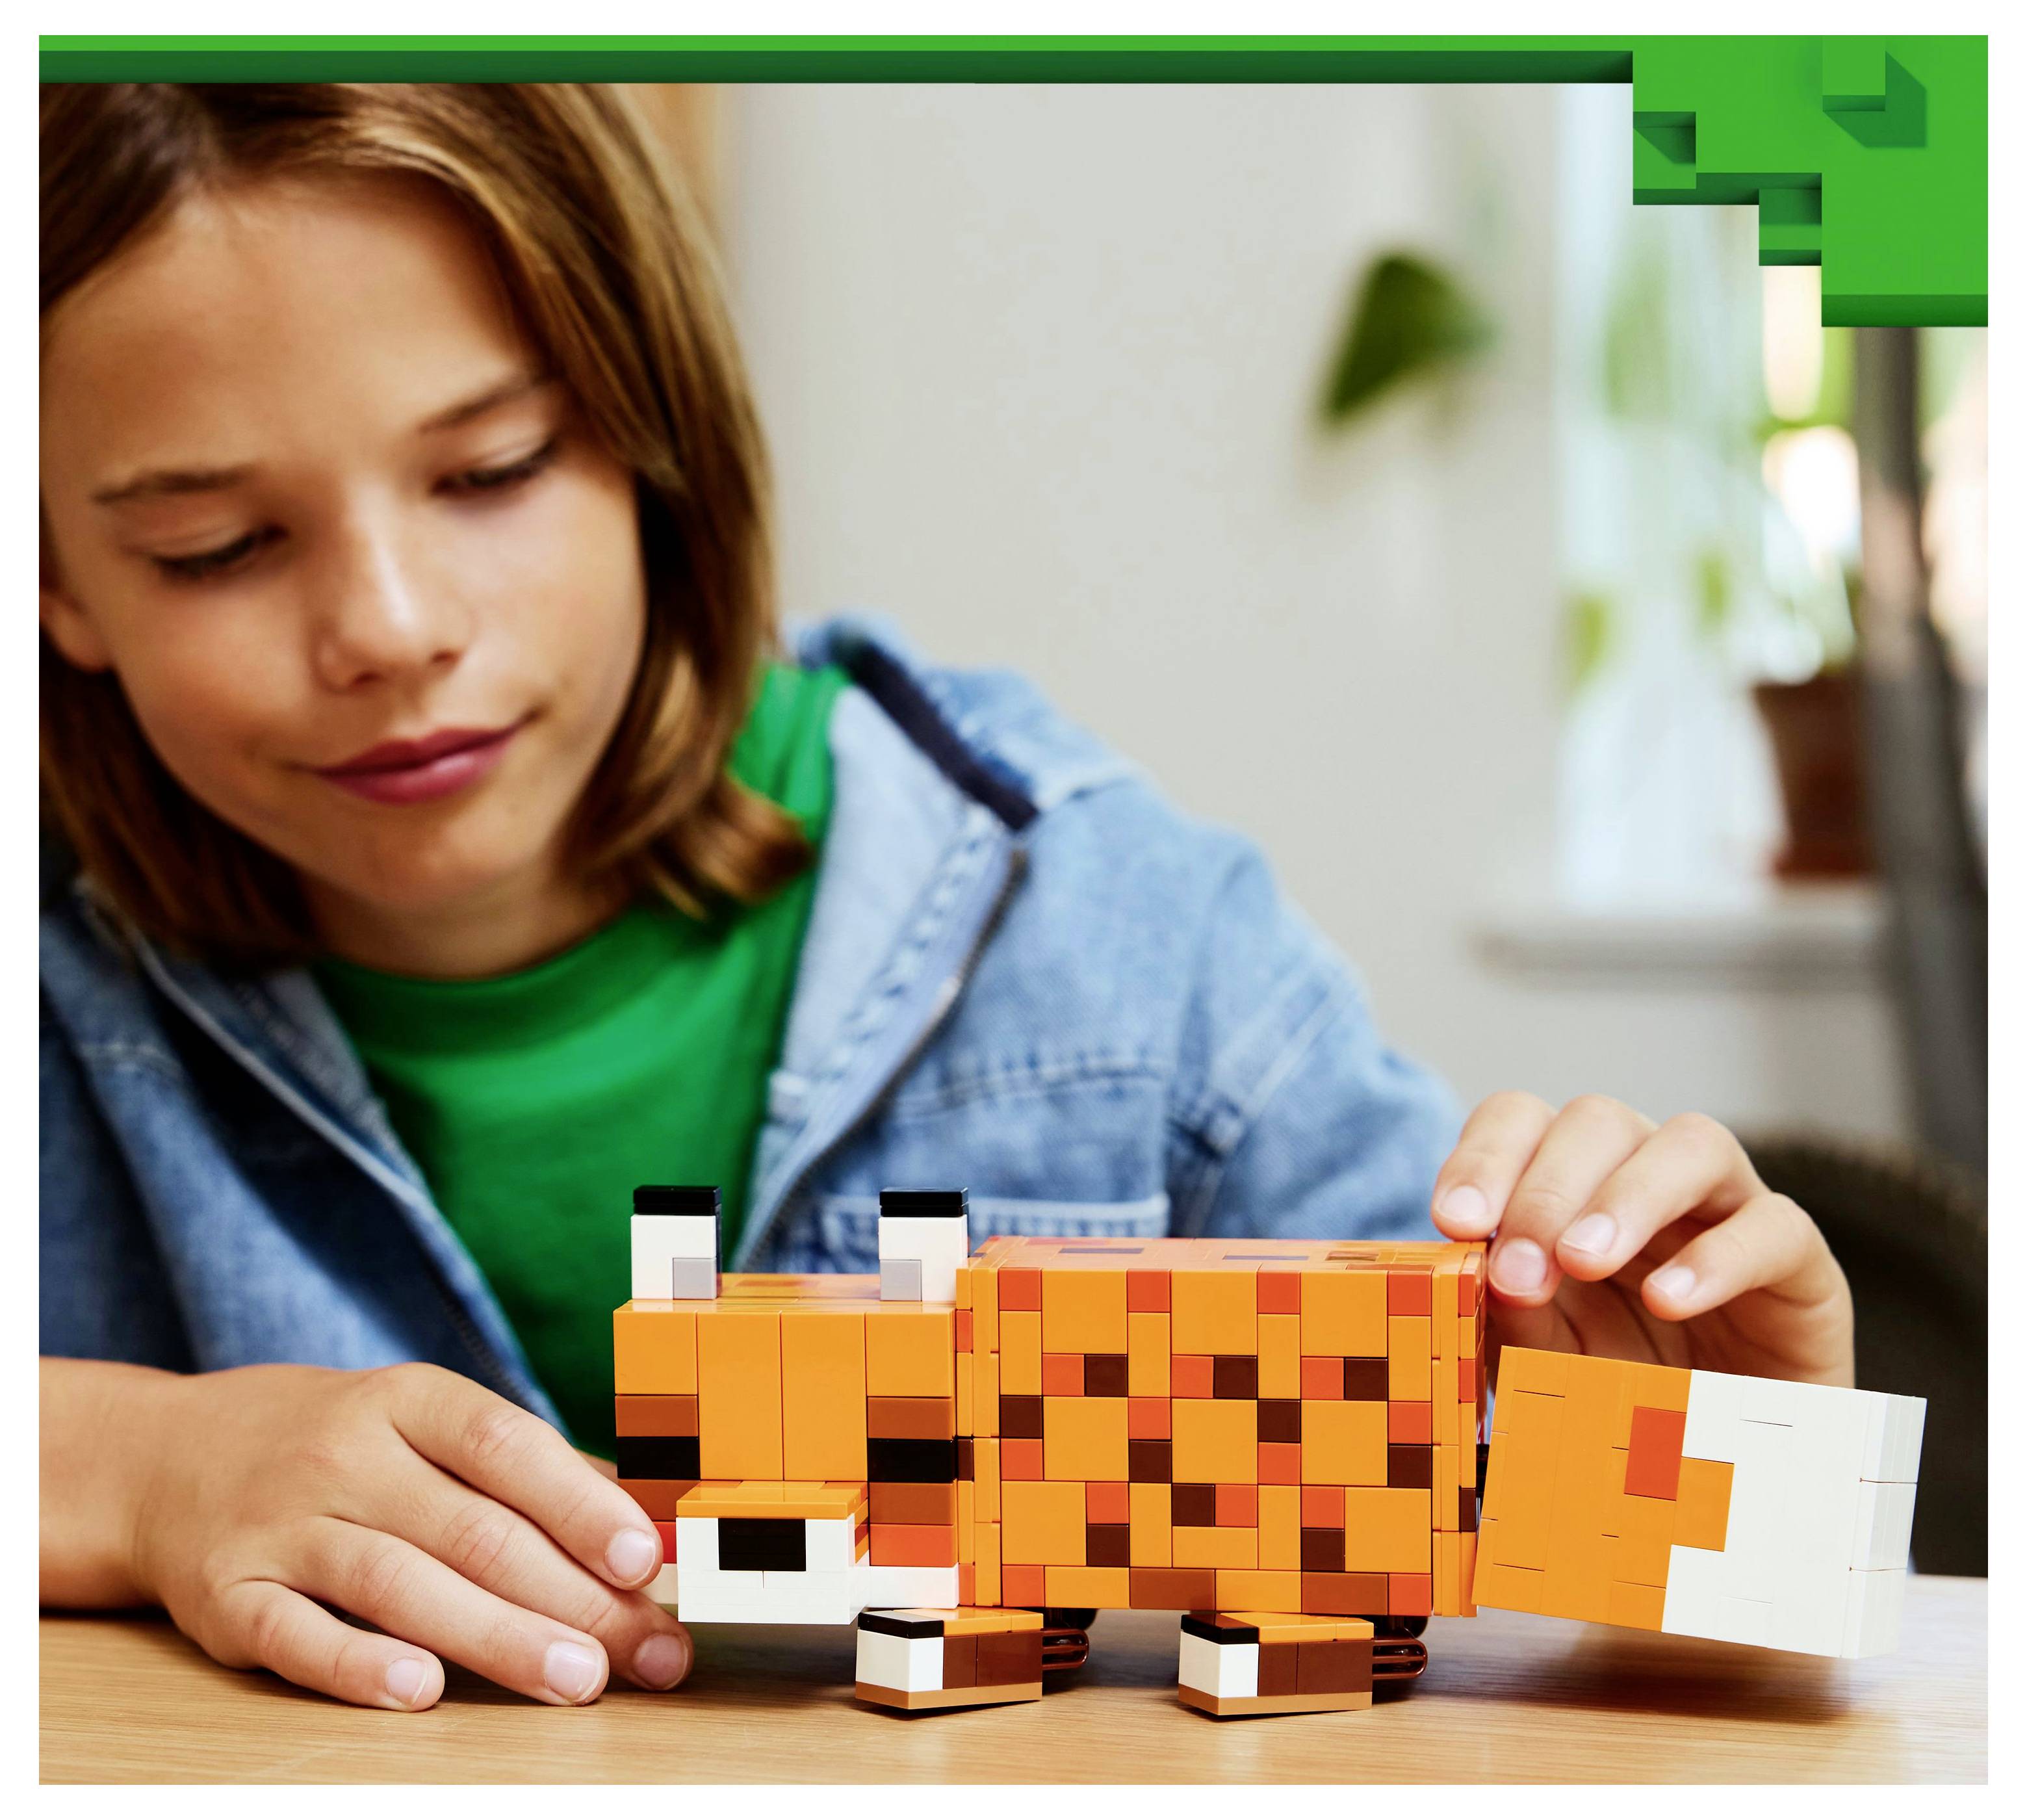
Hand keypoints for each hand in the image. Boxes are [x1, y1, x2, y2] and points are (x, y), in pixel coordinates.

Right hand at [125, 1362, 691, 1710]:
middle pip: (473, 1530)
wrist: (169, 1457)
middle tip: (644, 1652)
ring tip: (576, 1680)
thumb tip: (647, 1534)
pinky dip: (358, 1665)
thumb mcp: (425, 1427)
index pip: (508, 1445)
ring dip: (496, 1636)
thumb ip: (530, 1476)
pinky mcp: (227, 1597)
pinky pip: (296, 1636)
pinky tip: (422, 1691)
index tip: (646, 1559)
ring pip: (399, 1583)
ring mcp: (282, 1526)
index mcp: (409, 1401)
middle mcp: (346, 1455)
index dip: (582, 1504)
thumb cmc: (342, 1448)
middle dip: (572, 1598)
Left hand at [1430, 1093, 1853, 1387]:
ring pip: (1692, 1142)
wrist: (1724, 1464)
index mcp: (1571, 1184)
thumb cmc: (1619, 1393)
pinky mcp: (1800, 1261)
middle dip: (1546, 1189)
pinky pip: (1774, 1227)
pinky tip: (1668, 1302)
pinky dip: (1717, 1259)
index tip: (1455, 1221)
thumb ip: (1511, 1317)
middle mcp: (1647, 1176)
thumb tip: (1484, 1270)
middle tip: (1517, 1267)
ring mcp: (1728, 1209)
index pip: (1521, 1122)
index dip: (1483, 1157)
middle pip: (1598, 1120)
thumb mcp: (1544, 1358)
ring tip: (1581, 1261)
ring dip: (1627, 1197)